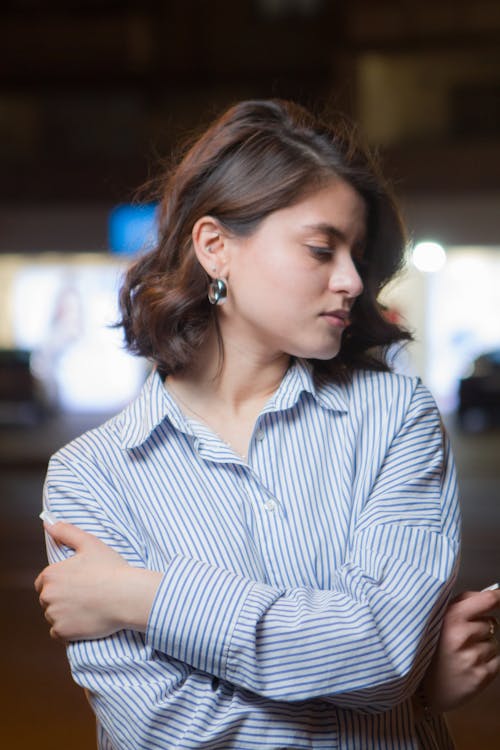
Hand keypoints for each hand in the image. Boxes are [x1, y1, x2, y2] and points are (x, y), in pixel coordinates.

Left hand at [35, 521, 160, 640]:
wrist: (126, 595)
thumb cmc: (110, 568)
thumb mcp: (89, 543)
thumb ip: (65, 531)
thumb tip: (47, 522)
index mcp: (51, 575)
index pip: (43, 582)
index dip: (60, 582)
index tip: (76, 583)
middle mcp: (47, 596)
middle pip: (48, 600)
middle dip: (62, 598)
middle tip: (84, 594)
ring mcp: (54, 616)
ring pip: (54, 616)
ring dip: (65, 614)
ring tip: (87, 607)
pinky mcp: (63, 632)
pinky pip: (58, 633)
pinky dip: (68, 629)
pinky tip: (84, 619)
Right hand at [421, 588, 499, 713]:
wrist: (423, 689)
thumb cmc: (430, 650)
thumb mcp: (437, 620)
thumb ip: (461, 604)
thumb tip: (489, 594)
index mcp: (450, 618)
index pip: (485, 601)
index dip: (496, 597)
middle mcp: (461, 636)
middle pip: (491, 623)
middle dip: (481, 628)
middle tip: (462, 638)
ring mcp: (472, 657)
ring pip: (494, 642)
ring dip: (484, 646)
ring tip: (464, 654)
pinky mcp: (481, 676)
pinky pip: (498, 660)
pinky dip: (488, 662)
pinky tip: (470, 665)